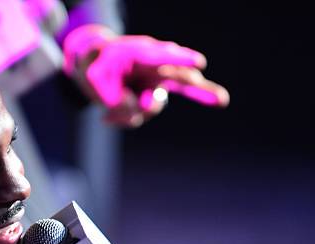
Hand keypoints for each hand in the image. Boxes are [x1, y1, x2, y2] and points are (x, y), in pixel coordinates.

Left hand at [63, 25, 229, 127]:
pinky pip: (146, 112)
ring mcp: (155, 82)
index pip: (162, 57)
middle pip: (181, 78)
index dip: (180, 60)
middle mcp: (154, 66)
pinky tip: (105, 118)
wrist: (92, 63)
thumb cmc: (96, 65)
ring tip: (104, 112)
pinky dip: (125, 118)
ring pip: (153, 105)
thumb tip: (143, 107)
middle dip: (202, 90)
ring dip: (128, 113)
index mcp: (140, 53)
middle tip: (222, 99)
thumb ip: (118, 96)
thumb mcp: (96, 79)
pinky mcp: (152, 95)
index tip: (199, 63)